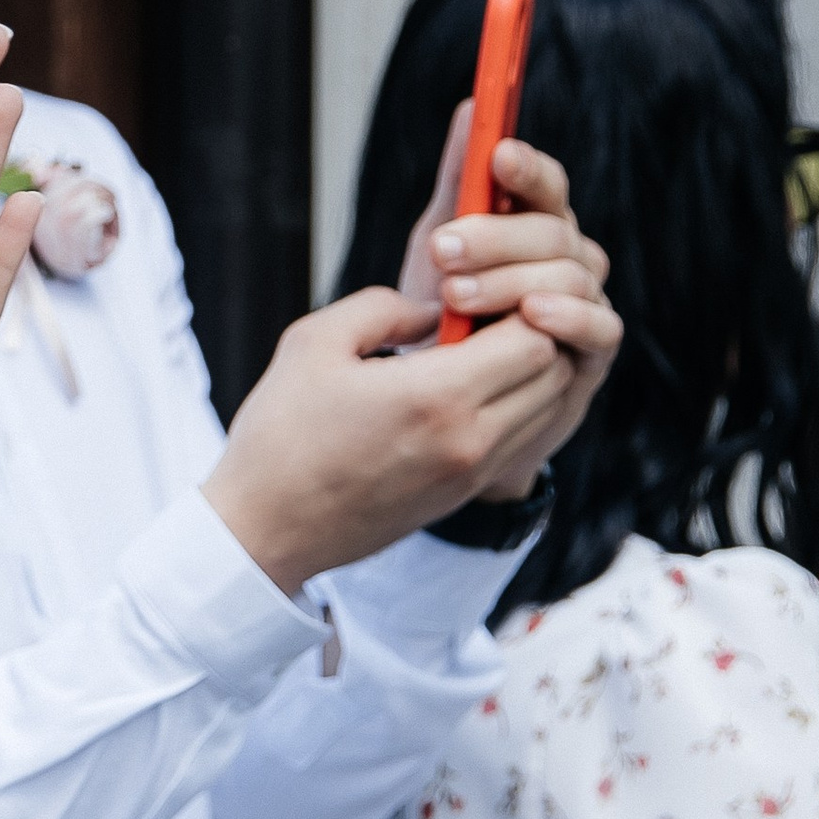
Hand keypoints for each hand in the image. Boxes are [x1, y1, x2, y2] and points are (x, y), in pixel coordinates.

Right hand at [206, 276, 620, 597]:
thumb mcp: (314, 343)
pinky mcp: (462, 494)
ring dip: (529, 372)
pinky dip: (514, 407)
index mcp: (435, 396)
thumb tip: (436, 309)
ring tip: (480, 346)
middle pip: (552, 372)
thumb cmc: (281, 435)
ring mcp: (470, 473)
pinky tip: (466, 387)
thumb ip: (384, 308)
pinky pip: (519, 439)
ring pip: (546, 408)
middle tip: (489, 309)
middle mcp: (468, 439)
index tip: (485, 287)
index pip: (533, 337)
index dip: (521, 302)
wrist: (266, 531)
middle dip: (535, 331)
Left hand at [398, 113, 620, 492]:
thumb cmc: (447, 314)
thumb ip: (459, 181)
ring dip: (513, 279)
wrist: (445, 405)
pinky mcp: (594, 354)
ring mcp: (586, 303)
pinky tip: (533, 316)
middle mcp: (569, 257)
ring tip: (458, 294)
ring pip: (571, 275)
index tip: (497, 155)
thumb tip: (471, 105)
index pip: (546, 185)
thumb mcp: (438, 245)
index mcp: (535, 224)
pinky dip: (567, 317)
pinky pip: (598, 327)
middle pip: (552, 230)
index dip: (527, 167)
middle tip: (442, 249)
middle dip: (496, 236)